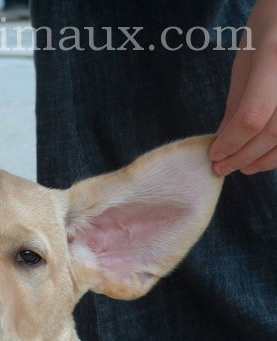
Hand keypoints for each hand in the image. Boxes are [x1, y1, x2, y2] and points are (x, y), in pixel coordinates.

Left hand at [210, 0, 276, 175]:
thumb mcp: (246, 59)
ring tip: (244, 167)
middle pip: (273, 131)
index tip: (213, 155)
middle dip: (244, 155)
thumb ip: (237, 101)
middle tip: (223, 168)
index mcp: (272, 56)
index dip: (232, 142)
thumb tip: (221, 140)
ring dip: (266, 159)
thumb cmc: (271, 28)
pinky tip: (266, 156)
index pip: (252, 115)